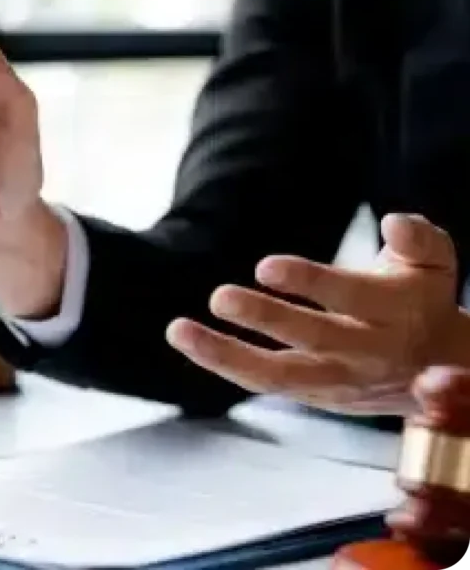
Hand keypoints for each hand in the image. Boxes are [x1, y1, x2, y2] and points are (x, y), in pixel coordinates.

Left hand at [166, 214, 469, 415]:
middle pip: (311, 338)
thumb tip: (392, 221)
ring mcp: (338, 381)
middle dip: (264, 318)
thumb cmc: (423, 299)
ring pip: (276, 375)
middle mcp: (366, 352)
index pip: (349, 298)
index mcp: (395, 312)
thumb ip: (418, 237)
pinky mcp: (316, 397)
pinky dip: (225, 366)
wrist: (441, 370)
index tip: (266, 267)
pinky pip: (265, 384)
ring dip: (223, 354)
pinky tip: (190, 342)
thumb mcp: (435, 263)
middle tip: (220, 297)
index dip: (309, 282)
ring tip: (178, 330)